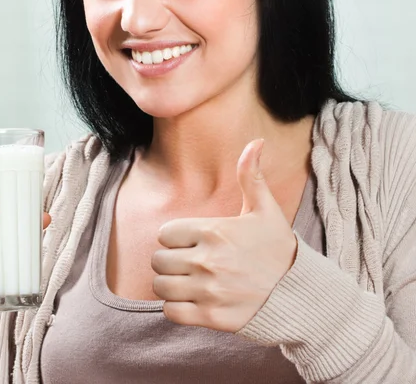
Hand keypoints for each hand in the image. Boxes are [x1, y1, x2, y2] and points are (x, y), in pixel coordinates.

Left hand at [151, 139, 297, 332]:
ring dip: (170, 284)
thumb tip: (256, 142)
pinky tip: (191, 300)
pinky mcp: (211, 317)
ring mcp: (208, 290)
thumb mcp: (266, 210)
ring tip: (186, 281)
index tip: (189, 242)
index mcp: (214, 231)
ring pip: (160, 286)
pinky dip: (176, 307)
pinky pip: (171, 311)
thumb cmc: (278, 249)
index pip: (164, 233)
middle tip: (188, 263)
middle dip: (169, 260)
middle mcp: (207, 260)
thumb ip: (251, 176)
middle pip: (158, 260)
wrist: (301, 294)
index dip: (174, 238)